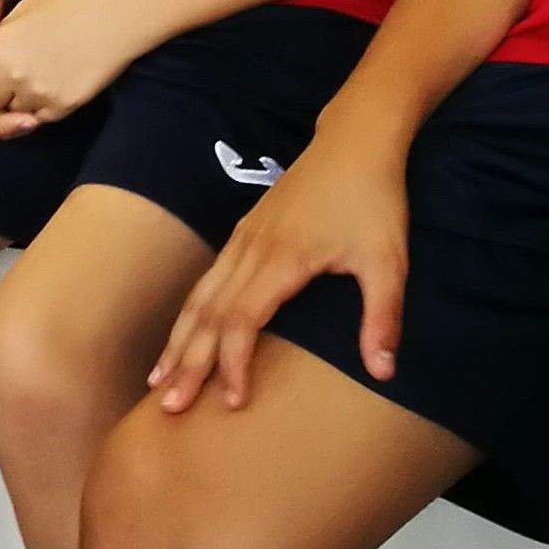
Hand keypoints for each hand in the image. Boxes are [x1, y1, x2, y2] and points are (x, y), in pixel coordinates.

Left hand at [0, 0, 159, 131]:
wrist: (116, 12)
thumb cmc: (69, 4)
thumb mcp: (21, 14)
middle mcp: (12, 74)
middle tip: (13, 76)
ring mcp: (39, 92)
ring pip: (13, 112)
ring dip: (19, 101)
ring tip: (39, 75)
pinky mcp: (64, 104)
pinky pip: (41, 116)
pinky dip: (43, 106)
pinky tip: (56, 81)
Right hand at [149, 111, 412, 412]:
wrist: (354, 142)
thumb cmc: (374, 201)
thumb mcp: (390, 261)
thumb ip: (381, 317)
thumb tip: (383, 372)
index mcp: (282, 260)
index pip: (241, 321)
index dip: (232, 363)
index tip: (232, 401)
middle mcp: (251, 250)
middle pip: (207, 314)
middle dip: (187, 362)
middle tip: (170, 406)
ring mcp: (242, 239)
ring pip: (199, 297)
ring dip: (178, 340)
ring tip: (158, 378)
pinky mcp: (244, 233)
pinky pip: (207, 280)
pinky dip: (189, 313)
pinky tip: (182, 333)